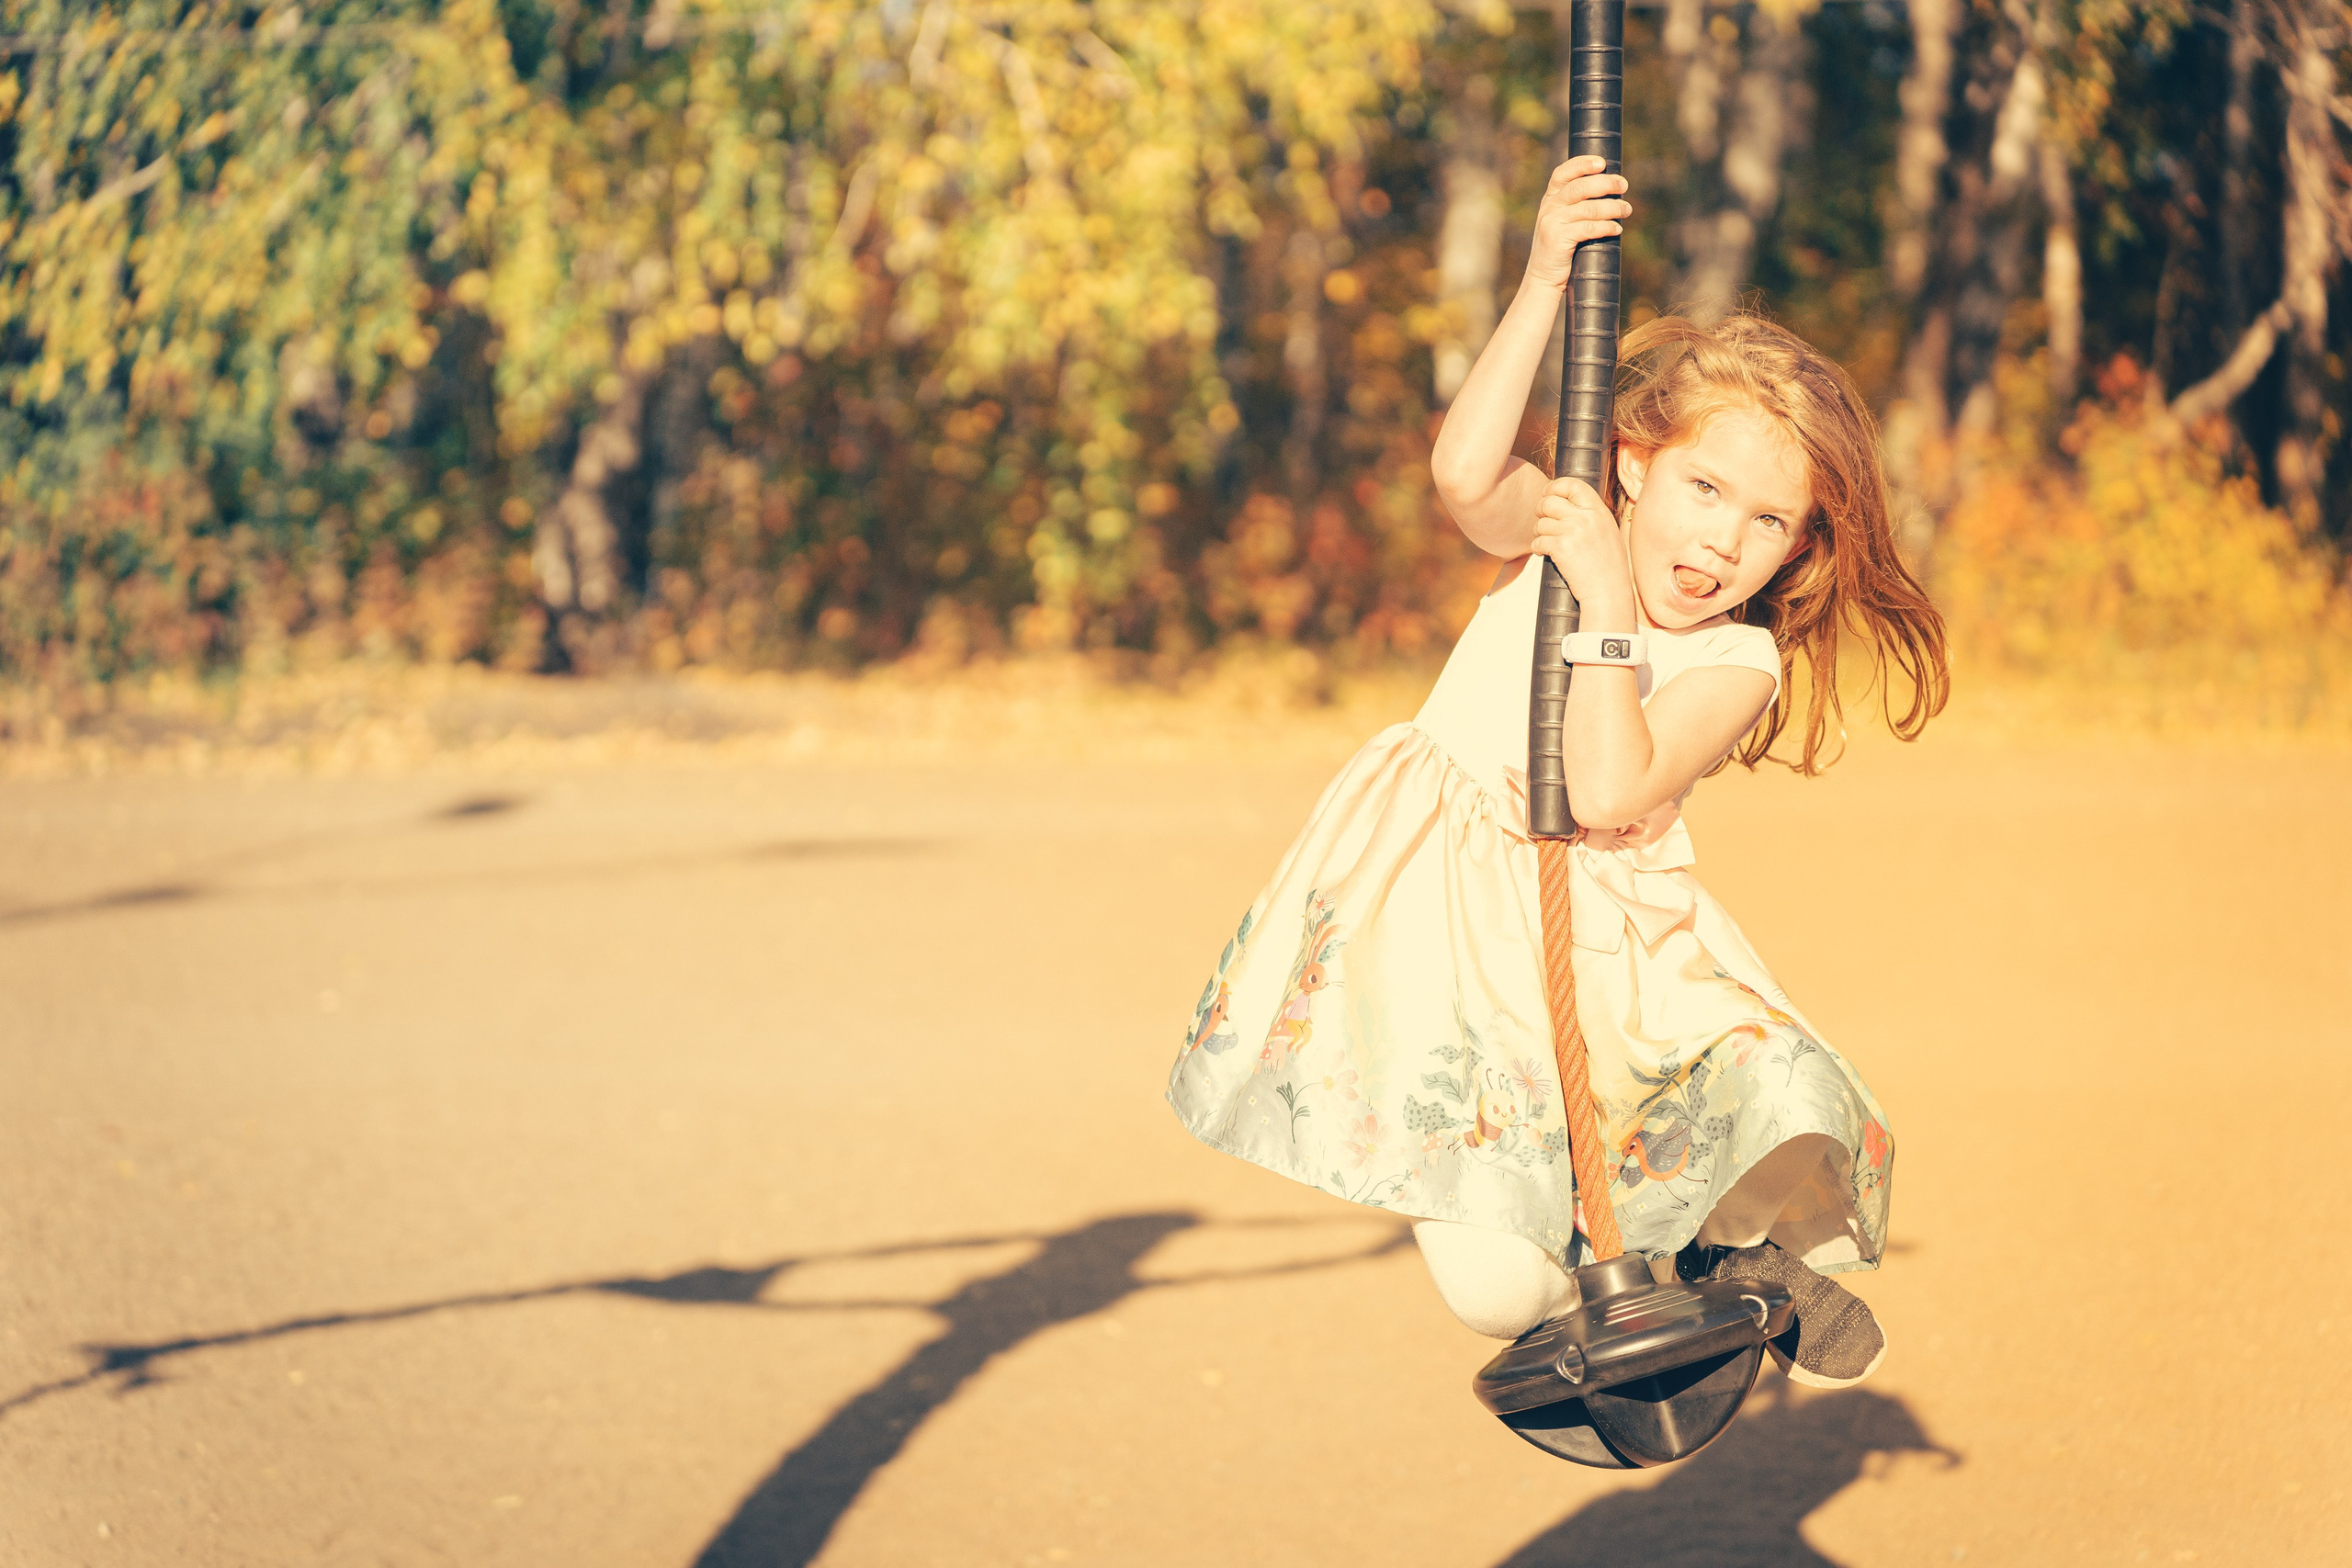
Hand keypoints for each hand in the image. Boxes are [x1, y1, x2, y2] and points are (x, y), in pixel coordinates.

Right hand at [1523, 156, 1630, 291]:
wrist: (1543, 278)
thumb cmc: (1560, 249)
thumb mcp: (1563, 222)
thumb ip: (1577, 206)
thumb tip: (1612, 192)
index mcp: (1550, 199)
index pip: (1563, 173)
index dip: (1582, 163)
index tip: (1603, 163)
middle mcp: (1549, 208)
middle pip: (1580, 187)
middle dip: (1606, 183)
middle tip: (1623, 186)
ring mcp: (1552, 223)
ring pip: (1588, 208)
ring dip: (1612, 207)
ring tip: (1627, 210)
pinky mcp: (1558, 240)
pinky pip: (1588, 228)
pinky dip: (1606, 227)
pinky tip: (1617, 229)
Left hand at [1531, 474, 1634, 622]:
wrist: (1608, 590)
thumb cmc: (1608, 565)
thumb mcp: (1607, 531)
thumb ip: (1590, 515)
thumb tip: (1567, 502)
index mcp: (1599, 510)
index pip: (1572, 484)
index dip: (1555, 487)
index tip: (1547, 494)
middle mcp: (1585, 517)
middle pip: (1549, 501)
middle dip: (1540, 510)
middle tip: (1542, 520)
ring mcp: (1572, 532)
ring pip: (1540, 523)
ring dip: (1539, 533)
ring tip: (1547, 542)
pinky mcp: (1560, 548)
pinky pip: (1537, 541)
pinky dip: (1537, 548)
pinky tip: (1544, 553)